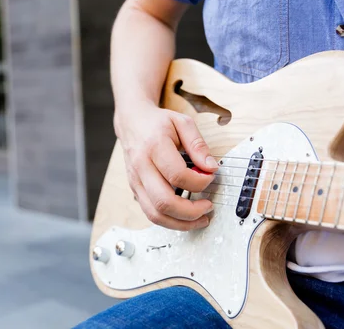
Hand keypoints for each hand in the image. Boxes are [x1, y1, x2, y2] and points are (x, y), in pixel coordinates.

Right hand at [115, 105, 218, 230]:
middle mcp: (141, 166)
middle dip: (191, 211)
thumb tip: (211, 167)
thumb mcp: (182, 123)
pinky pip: (151, 213)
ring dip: (181, 223)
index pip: (177, 174)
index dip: (199, 182)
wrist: (132, 121)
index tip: (210, 177)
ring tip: (200, 218)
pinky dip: (170, 220)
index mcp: (154, 146)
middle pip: (164, 202)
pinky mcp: (135, 189)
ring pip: (155, 214)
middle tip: (208, 206)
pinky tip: (185, 215)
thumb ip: (198, 145)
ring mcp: (135, 181)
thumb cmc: (157, 123)